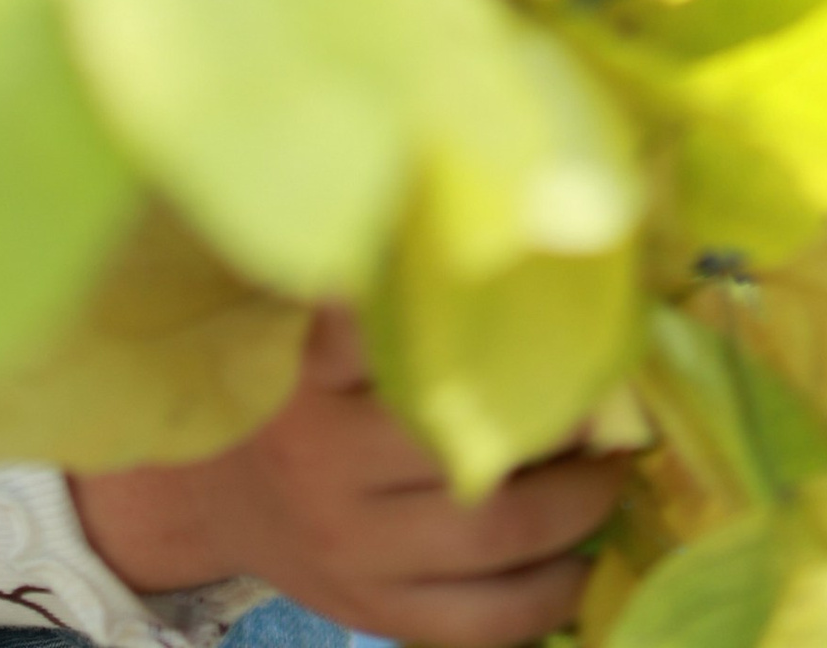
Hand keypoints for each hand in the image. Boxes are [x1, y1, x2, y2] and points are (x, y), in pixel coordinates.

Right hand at [68, 307, 626, 645]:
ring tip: (611, 474)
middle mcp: (328, 466)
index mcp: (313, 378)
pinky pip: (480, 624)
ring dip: (576, 512)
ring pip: (493, 543)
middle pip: (470, 452)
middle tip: (610, 401)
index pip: (400, 343)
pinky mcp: (375, 611)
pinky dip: (547, 599)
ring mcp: (355, 552)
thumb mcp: (302, 323)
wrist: (214, 495)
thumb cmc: (283, 387)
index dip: (478, 327)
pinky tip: (581, 565)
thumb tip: (464, 220)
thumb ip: (373, 289)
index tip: (551, 310)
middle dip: (562, 431)